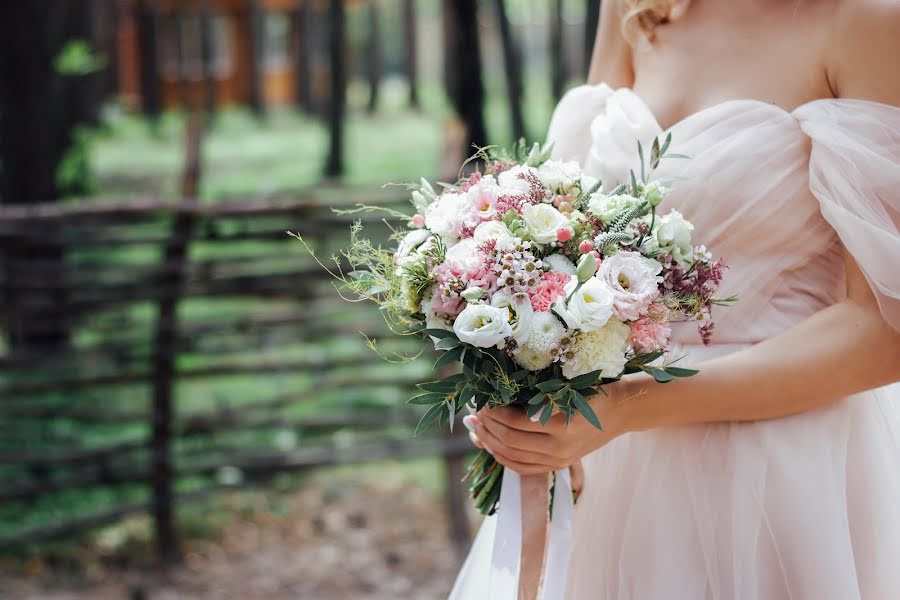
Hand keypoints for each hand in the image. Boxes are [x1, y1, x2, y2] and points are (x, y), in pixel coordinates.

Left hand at [463, 381, 630, 475]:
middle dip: (486, 427)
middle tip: (472, 414)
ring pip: (512, 457)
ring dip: (489, 443)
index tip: (482, 401)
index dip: (494, 413)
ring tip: (474, 429)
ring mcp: (558, 461)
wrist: (619, 413)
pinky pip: (522, 468)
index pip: (515, 423)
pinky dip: (502, 457)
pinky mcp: (557, 466)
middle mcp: (560, 448)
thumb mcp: (566, 389)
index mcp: (562, 425)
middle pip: (510, 442)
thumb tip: (499, 402)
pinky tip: (491, 445)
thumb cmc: (591, 392)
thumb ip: (536, 399)